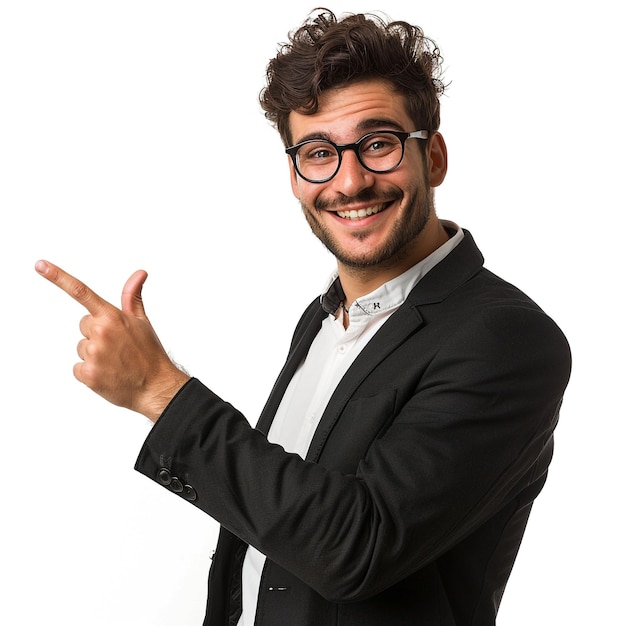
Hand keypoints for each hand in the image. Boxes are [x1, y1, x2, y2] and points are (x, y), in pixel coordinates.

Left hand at [35, 260, 189, 421]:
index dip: (58, 277)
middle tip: (118, 347)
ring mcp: (93, 353)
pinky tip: (108, 374)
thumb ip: (132, 296)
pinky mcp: (88, 373)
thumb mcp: (142, 322)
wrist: (156, 386)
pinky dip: (90, 372)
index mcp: (112, 316)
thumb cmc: (150, 354)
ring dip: (95, 355)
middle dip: (97, 334)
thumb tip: (139, 274)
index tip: (40, 265)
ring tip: (116, 363)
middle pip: (84, 326)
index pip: (81, 292)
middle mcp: (101, 331)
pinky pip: (78, 368)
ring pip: (82, 347)